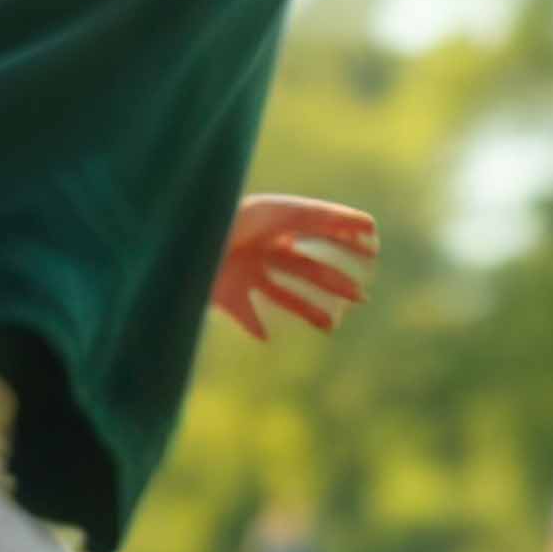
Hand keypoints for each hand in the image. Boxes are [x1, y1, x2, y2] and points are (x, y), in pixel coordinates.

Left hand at [211, 196, 377, 341]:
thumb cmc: (231, 220)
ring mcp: (242, 271)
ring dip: (309, 308)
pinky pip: (243, 312)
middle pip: (305, 266)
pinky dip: (254, 324)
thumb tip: (369, 224)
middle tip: (362, 297)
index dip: (345, 238)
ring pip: (282, 293)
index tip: (373, 251)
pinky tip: (266, 336)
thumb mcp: (282, 214)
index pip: (317, 229)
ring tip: (332, 326)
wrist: (179, 242)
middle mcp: (260, 247)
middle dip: (334, 281)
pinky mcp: (223, 293)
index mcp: (274, 222)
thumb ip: (324, 218)